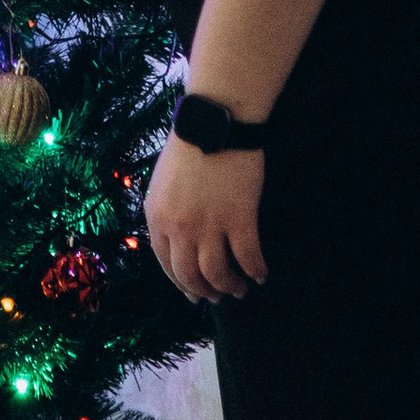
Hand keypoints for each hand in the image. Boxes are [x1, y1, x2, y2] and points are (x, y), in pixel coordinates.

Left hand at [144, 133, 268, 302]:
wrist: (216, 122)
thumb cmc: (191, 145)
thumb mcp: (164, 183)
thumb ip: (166, 212)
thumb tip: (176, 240)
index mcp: (158, 217)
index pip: (167, 264)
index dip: (181, 284)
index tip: (192, 294)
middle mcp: (180, 227)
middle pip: (191, 275)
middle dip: (205, 291)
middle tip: (217, 297)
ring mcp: (210, 225)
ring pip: (218, 273)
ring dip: (230, 286)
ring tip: (239, 289)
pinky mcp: (239, 219)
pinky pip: (248, 257)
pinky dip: (255, 270)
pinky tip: (260, 274)